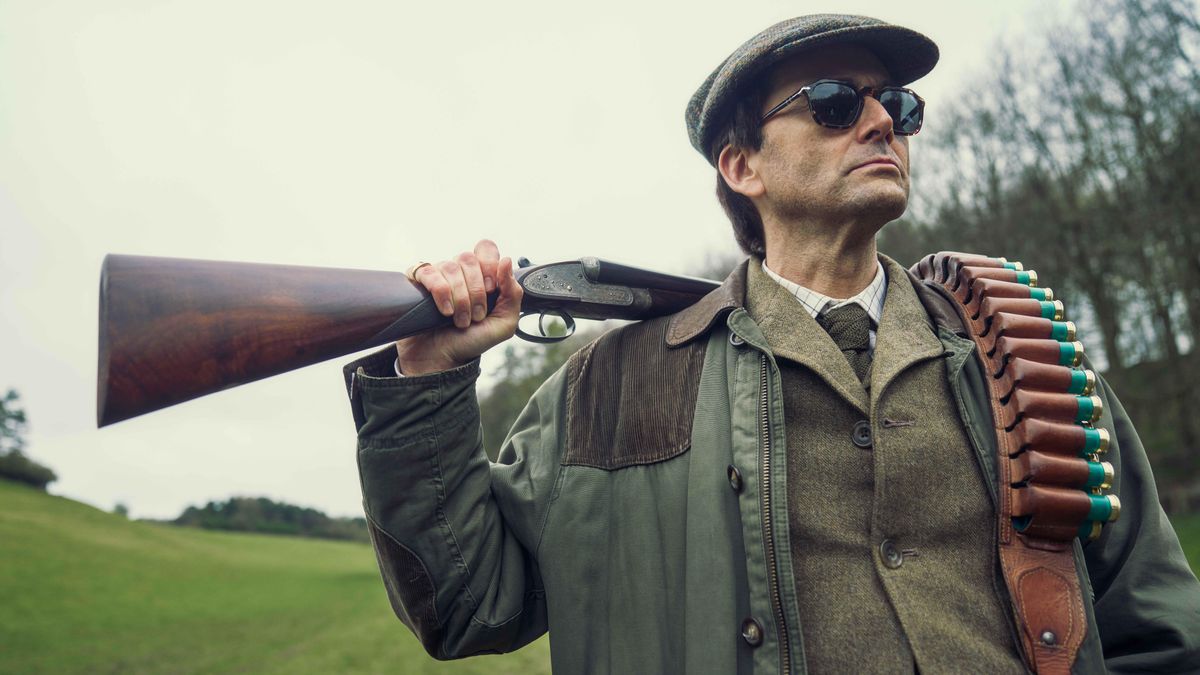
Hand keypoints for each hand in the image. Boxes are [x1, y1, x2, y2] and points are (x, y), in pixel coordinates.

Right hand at [395, 240, 522, 375]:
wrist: (442, 359)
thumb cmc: (472, 341)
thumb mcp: (504, 323)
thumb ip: (513, 294)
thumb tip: (507, 260)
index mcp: (480, 275)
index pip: (485, 248)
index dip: (489, 265)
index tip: (492, 290)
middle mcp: (459, 271)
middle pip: (468, 258)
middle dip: (476, 290)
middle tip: (476, 315)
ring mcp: (437, 275)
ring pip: (450, 267)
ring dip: (460, 298)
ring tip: (460, 320)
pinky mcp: (417, 282)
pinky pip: (428, 272)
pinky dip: (440, 291)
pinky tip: (444, 310)